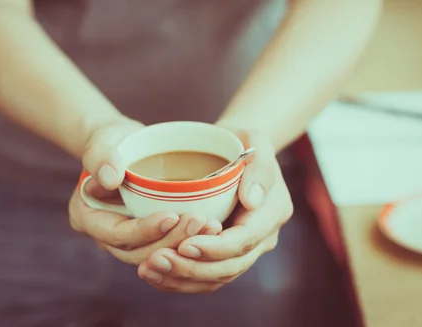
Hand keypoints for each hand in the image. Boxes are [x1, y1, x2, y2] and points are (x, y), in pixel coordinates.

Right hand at [68, 116, 222, 265]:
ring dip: (184, 243)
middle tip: (199, 222)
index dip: (144, 230)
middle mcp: (104, 235)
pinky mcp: (147, 236)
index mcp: (86, 217)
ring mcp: (126, 239)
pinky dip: (188, 240)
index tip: (171, 216)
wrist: (123, 145)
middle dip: (170, 240)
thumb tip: (110, 178)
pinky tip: (212, 228)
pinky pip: (167, 246)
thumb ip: (102, 157)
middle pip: (138, 251)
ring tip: (211, 226)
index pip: (116, 233)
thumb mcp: (103, 142)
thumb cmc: (110, 140)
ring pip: (156, 254)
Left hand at [137, 128, 293, 292]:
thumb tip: (252, 200)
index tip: (184, 244)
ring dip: (181, 278)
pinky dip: (179, 280)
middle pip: (230, 266)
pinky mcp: (226, 254)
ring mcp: (246, 249)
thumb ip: (259, 168)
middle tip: (156, 259)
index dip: (215, 248)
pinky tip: (153, 273)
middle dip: (192, 268)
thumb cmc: (240, 141)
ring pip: (216, 277)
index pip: (244, 240)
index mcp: (273, 211)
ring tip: (148, 268)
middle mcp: (263, 237)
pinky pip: (206, 277)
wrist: (235, 151)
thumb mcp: (253, 139)